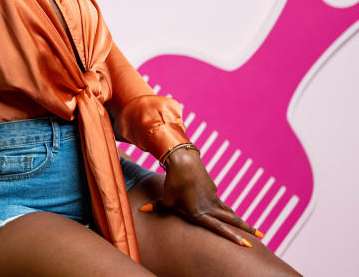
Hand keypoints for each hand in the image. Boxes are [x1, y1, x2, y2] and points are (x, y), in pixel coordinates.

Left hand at [142, 147, 260, 246]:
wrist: (183, 160)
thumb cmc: (173, 181)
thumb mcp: (166, 197)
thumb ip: (158, 207)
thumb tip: (142, 211)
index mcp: (199, 212)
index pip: (218, 228)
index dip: (232, 236)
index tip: (246, 244)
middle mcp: (210, 206)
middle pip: (231, 220)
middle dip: (246, 229)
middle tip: (262, 237)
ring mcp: (213, 197)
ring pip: (229, 212)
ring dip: (239, 221)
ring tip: (253, 230)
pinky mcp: (213, 190)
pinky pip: (221, 203)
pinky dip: (226, 211)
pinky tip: (228, 214)